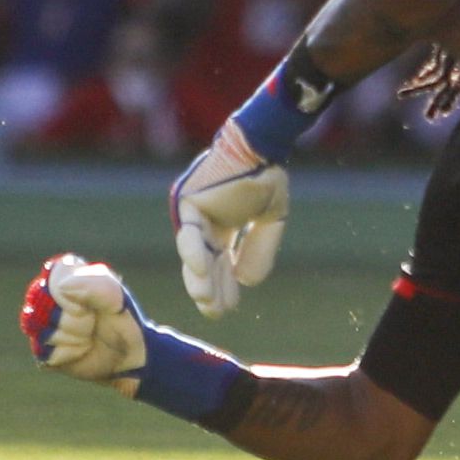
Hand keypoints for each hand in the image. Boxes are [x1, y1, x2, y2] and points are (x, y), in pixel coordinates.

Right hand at [20, 254, 149, 391]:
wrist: (129, 352)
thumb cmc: (122, 318)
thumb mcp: (117, 297)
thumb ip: (94, 284)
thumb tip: (62, 287)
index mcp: (64, 274)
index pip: (55, 276)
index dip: (74, 294)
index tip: (92, 302)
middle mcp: (47, 296)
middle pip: (45, 304)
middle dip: (77, 318)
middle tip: (93, 319)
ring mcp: (41, 323)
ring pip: (44, 330)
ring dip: (75, 336)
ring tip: (87, 333)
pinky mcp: (41, 348)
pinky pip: (47, 352)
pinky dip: (71, 353)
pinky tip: (81, 349)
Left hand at [172, 124, 290, 318]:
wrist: (262, 147)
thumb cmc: (268, 176)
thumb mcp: (272, 220)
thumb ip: (261, 250)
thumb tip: (248, 283)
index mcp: (223, 225)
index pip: (221, 262)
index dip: (225, 285)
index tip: (229, 308)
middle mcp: (205, 222)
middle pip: (206, 263)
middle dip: (211, 288)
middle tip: (215, 311)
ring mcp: (193, 213)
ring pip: (194, 253)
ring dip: (200, 276)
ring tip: (206, 299)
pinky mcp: (187, 202)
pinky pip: (188, 231)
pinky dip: (192, 250)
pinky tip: (202, 269)